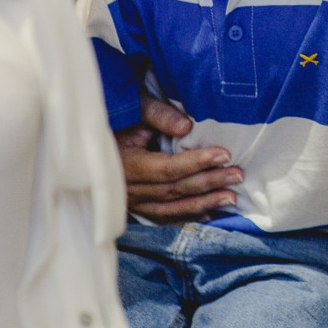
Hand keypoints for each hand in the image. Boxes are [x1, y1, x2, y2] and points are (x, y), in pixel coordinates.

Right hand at [116, 92, 243, 223]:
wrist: (89, 138)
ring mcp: (130, 202)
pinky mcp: (133, 208)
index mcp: (126, 164)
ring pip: (171, 208)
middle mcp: (127, 188)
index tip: (224, 155)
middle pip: (174, 189)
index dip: (197, 162)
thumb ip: (158, 116)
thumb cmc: (117, 118)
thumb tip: (186, 127)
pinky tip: (207, 215)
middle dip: (208, 183)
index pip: (167, 167)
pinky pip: (162, 217)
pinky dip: (186, 216)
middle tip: (237, 175)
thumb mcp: (134, 109)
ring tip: (231, 197)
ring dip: (203, 203)